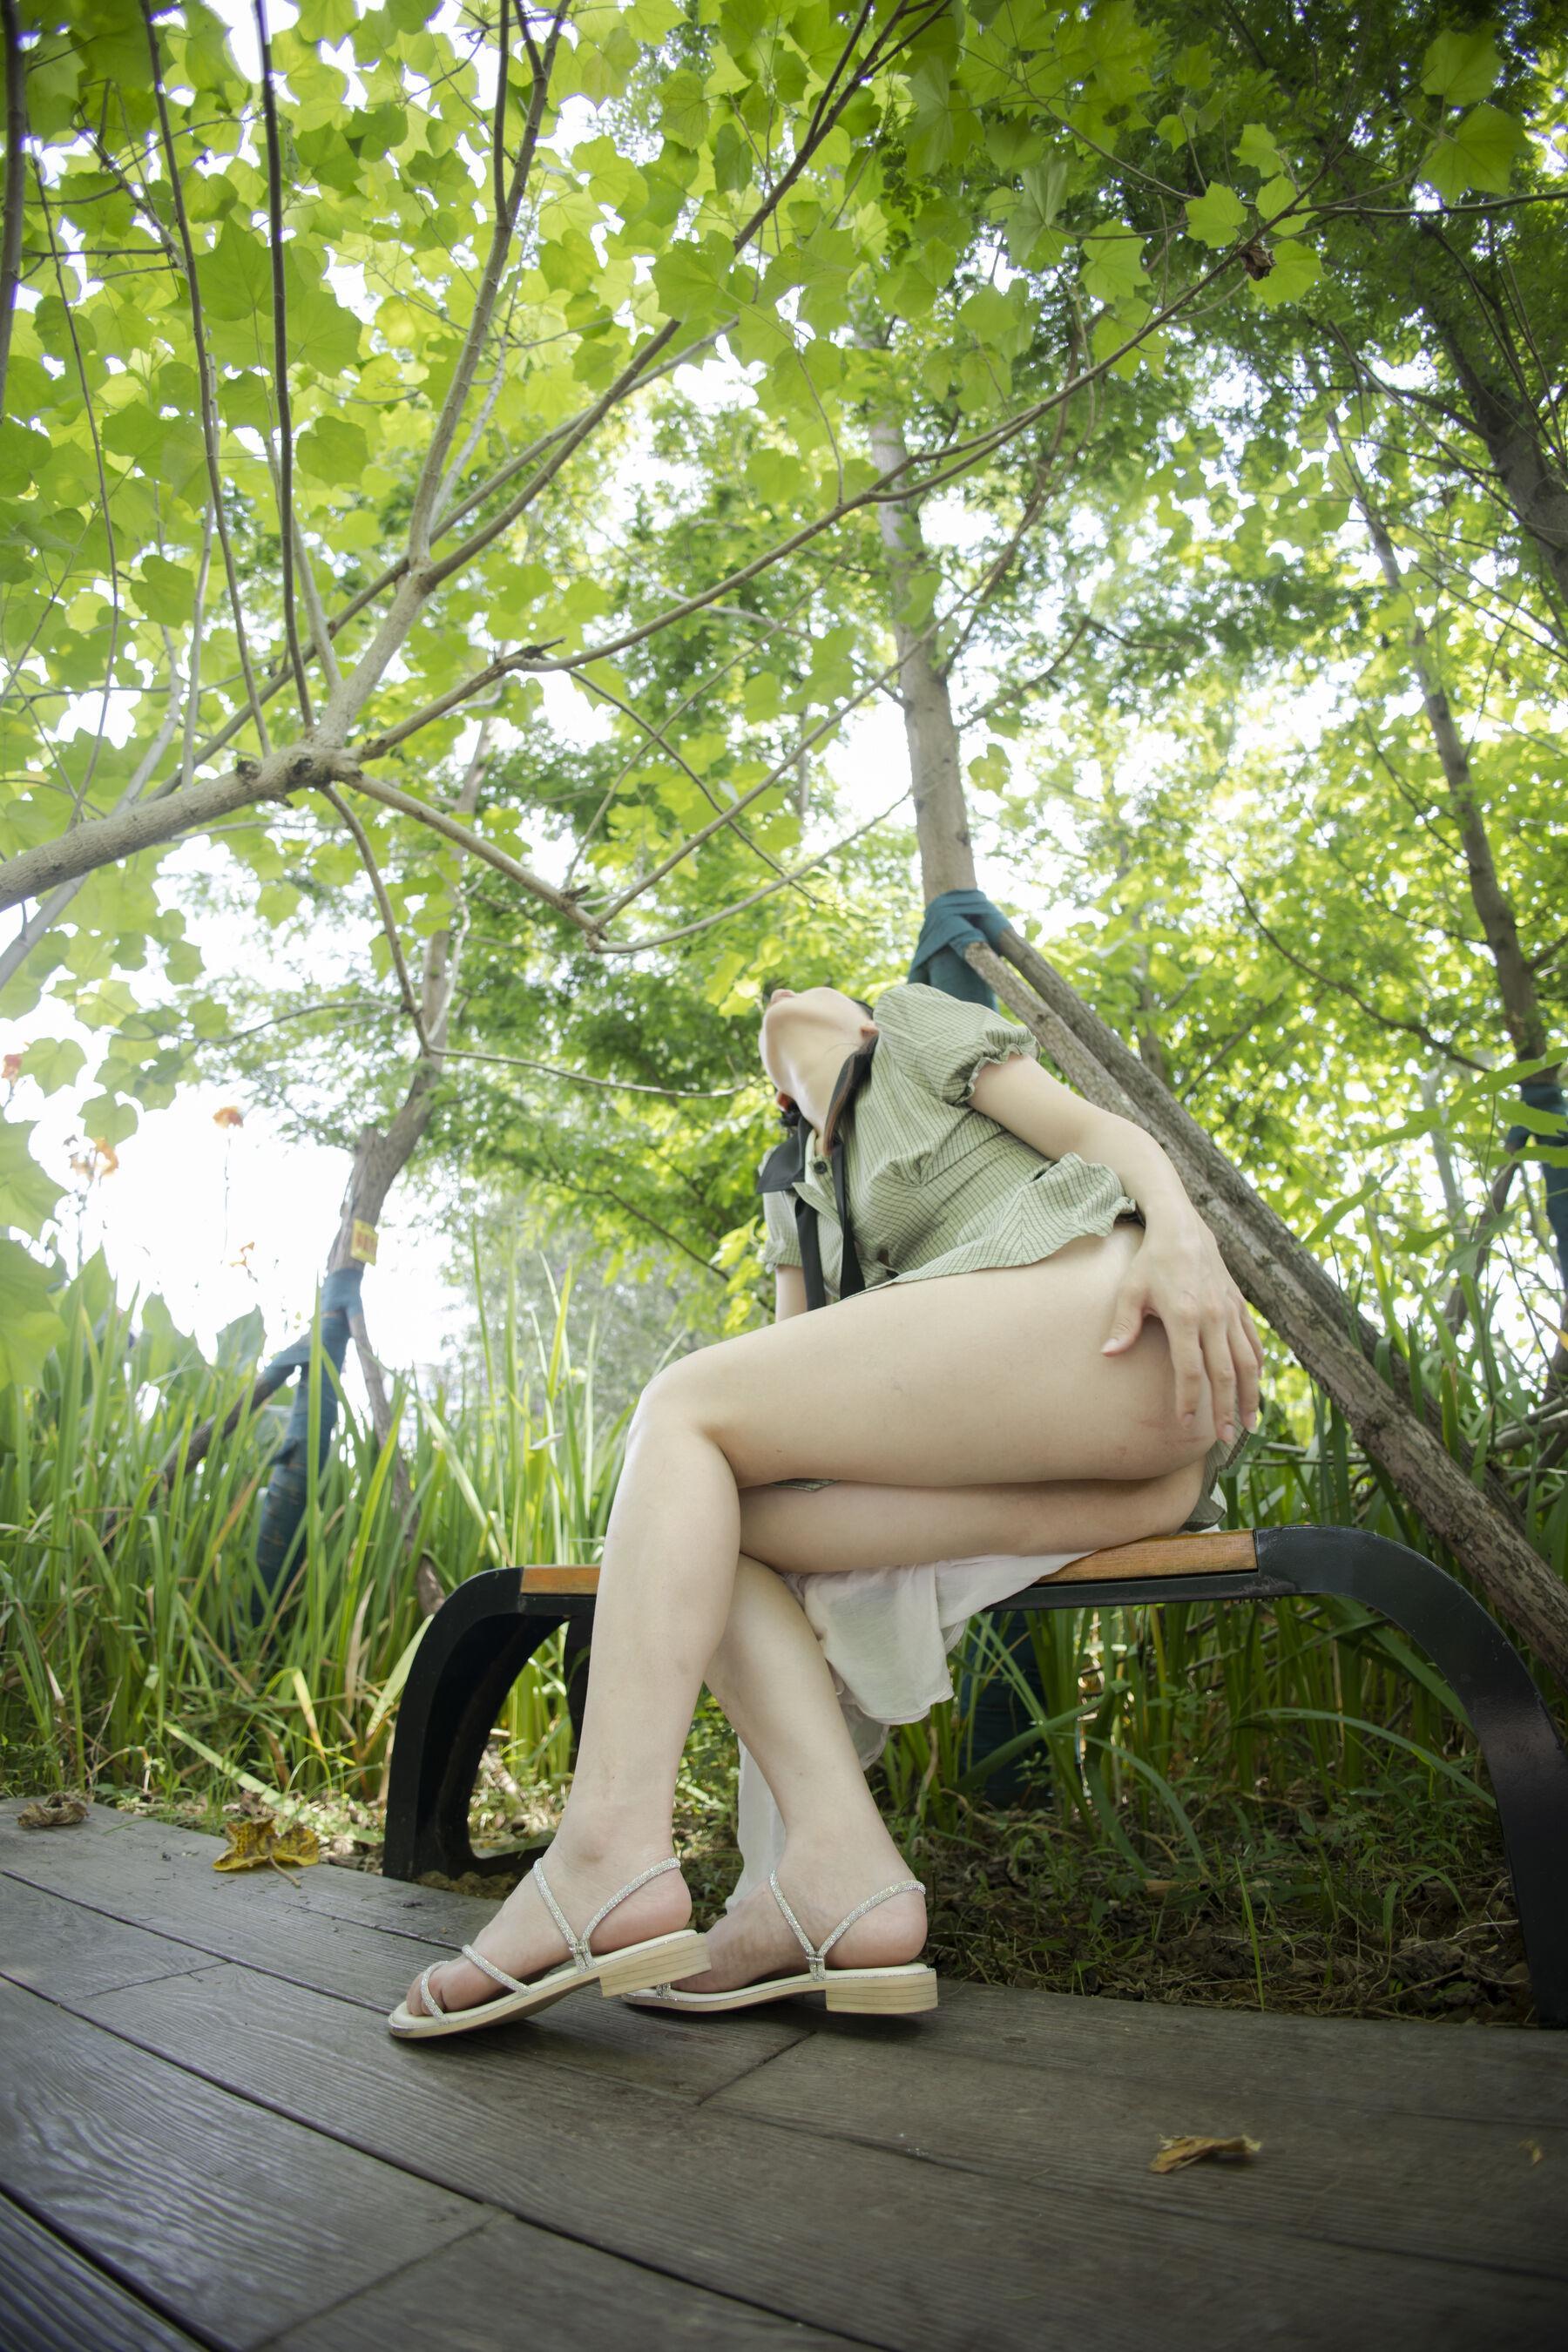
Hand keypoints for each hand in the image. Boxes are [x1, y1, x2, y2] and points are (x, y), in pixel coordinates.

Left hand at [1100, 1219, 1263, 1445]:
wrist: (1182, 1228)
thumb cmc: (1151, 1261)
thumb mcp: (1130, 1290)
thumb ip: (1123, 1325)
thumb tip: (1108, 1354)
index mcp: (1185, 1316)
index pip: (1191, 1368)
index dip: (1190, 1399)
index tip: (1186, 1423)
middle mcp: (1213, 1317)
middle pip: (1224, 1373)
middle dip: (1225, 1409)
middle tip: (1226, 1440)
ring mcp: (1231, 1311)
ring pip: (1247, 1362)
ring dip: (1249, 1395)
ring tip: (1249, 1425)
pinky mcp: (1239, 1306)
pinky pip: (1253, 1343)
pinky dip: (1256, 1368)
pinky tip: (1255, 1388)